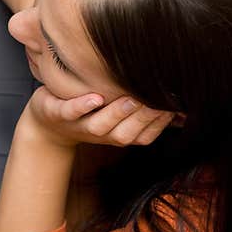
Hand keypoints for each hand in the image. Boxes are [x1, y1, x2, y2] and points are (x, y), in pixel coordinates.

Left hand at [19, 86, 175, 148]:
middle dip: (143, 116)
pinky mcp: (58, 113)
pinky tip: (95, 98)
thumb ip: (146, 108)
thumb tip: (183, 100)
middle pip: (127, 133)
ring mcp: (80, 125)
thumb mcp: (120, 113)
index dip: (161, 121)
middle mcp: (102, 134)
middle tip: (158, 97)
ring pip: (101, 126)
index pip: (146, 134)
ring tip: (131, 98)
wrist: (48, 123)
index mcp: (119, 134)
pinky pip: (71, 112)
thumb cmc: (91, 112)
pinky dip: (82, 106)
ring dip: (117, 113)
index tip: (175, 102)